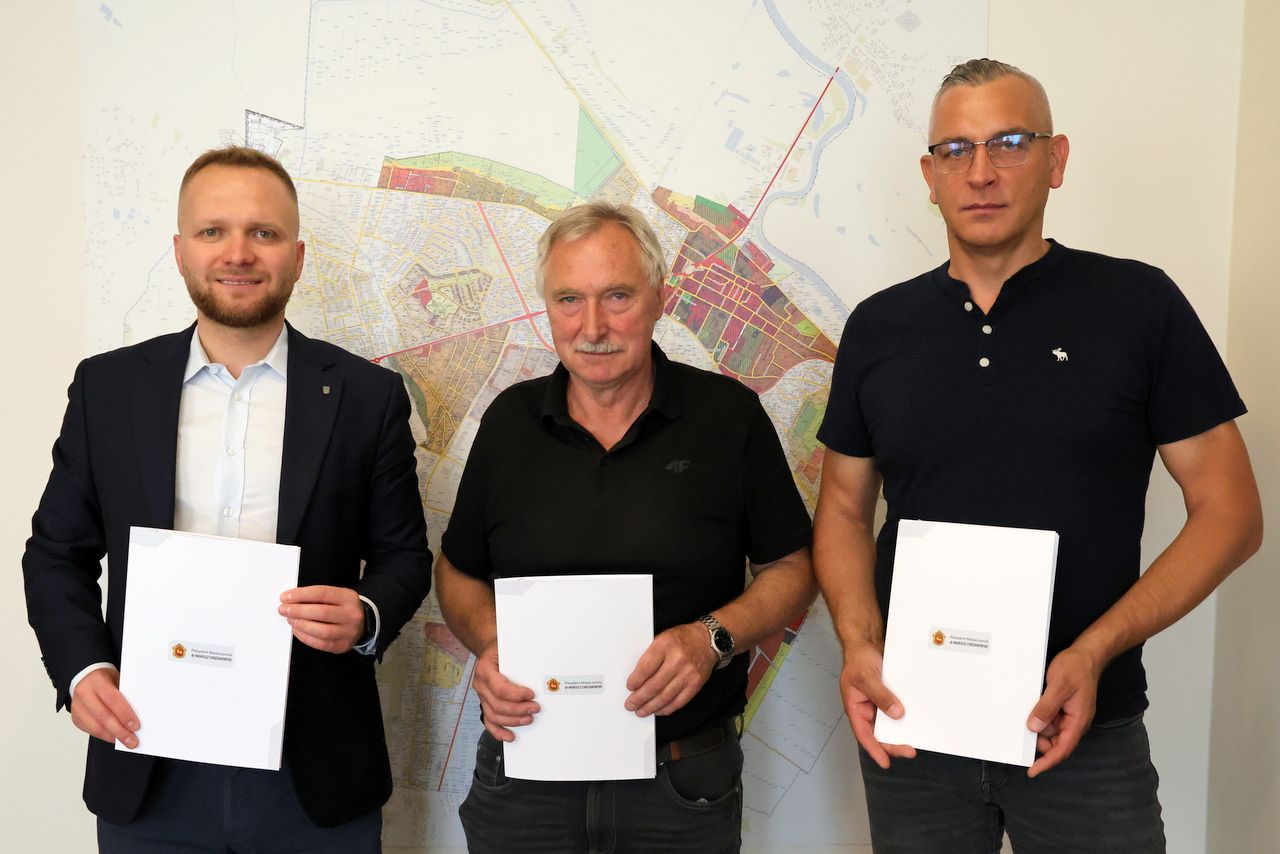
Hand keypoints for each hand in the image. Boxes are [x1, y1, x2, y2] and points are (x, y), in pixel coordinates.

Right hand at [71, 668, 139, 748]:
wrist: (86, 678)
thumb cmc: (106, 679)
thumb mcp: (117, 678)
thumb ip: (125, 693)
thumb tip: (140, 713)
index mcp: (97, 680)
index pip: (112, 699)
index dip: (124, 714)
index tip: (136, 726)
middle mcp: (84, 693)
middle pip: (103, 716)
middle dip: (120, 731)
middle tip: (133, 741)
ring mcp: (77, 706)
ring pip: (96, 726)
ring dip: (112, 737)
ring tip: (126, 742)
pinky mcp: (75, 717)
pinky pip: (90, 730)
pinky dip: (104, 736)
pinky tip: (114, 738)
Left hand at [279, 585, 364, 653]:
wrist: (361, 624)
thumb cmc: (341, 608)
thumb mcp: (335, 596)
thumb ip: (316, 597)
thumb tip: (291, 600)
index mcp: (348, 597)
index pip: (322, 593)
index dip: (301, 595)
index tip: (285, 597)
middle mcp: (351, 614)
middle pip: (322, 612)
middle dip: (299, 611)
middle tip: (284, 610)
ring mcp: (349, 632)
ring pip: (322, 631)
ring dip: (302, 625)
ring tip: (291, 620)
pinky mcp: (342, 646)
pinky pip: (321, 644)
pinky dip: (306, 637)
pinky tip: (297, 631)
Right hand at [472, 646, 538, 741]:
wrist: (490, 650)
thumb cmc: (502, 650)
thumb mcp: (509, 649)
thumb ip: (520, 660)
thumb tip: (542, 673)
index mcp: (485, 669)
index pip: (500, 688)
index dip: (517, 695)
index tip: (531, 695)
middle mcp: (480, 684)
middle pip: (498, 705)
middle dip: (518, 710)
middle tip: (535, 708)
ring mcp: (481, 696)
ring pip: (494, 716)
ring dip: (512, 721)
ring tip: (528, 719)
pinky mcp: (485, 704)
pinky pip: (489, 722)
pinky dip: (499, 731)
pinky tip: (510, 736)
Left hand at [624, 623, 716, 717]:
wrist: (707, 640)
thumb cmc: (682, 638)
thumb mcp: (662, 637)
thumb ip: (650, 654)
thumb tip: (636, 677)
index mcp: (665, 645)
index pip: (646, 667)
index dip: (635, 681)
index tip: (630, 687)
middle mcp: (677, 659)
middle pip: (655, 685)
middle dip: (639, 698)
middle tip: (630, 704)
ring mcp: (688, 673)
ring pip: (666, 696)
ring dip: (651, 707)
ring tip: (641, 711)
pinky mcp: (696, 683)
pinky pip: (679, 701)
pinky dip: (667, 708)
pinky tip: (658, 710)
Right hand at [840, 640, 913, 768]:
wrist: (867, 641)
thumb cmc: (858, 658)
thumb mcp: (867, 677)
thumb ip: (881, 696)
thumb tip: (897, 714)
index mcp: (855, 707)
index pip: (864, 733)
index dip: (874, 749)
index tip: (886, 762)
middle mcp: (867, 708)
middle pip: (879, 732)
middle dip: (893, 743)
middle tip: (910, 750)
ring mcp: (878, 703)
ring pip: (890, 723)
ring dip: (901, 731)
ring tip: (916, 739)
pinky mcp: (889, 696)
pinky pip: (898, 709)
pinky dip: (906, 716)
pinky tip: (918, 720)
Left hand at [1026, 645, 1100, 776]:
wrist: (1086, 653)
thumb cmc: (1076, 668)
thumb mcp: (1059, 686)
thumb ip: (1047, 707)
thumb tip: (1035, 727)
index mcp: (1078, 720)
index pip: (1062, 749)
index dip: (1047, 761)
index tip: (1032, 770)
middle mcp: (1074, 721)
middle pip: (1055, 742)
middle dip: (1039, 742)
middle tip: (1021, 735)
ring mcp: (1068, 714)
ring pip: (1050, 730)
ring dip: (1038, 728)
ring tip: (1025, 716)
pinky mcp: (1062, 706)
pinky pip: (1049, 718)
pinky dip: (1040, 717)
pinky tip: (1031, 709)